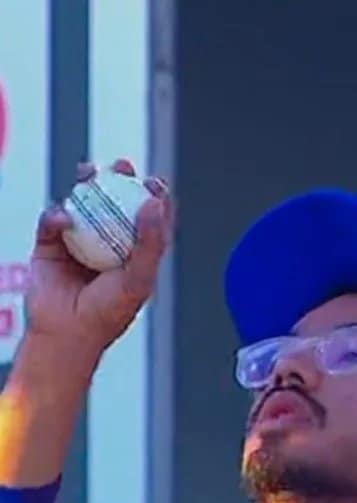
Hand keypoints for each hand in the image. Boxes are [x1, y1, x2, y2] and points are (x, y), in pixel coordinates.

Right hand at [24, 159, 171, 359]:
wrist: (66, 333)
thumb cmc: (108, 312)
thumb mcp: (139, 278)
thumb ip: (150, 241)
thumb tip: (155, 202)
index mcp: (136, 252)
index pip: (148, 218)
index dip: (152, 196)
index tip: (155, 182)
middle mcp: (109, 243)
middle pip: (115, 203)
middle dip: (118, 180)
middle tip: (121, 166)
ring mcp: (79, 242)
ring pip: (83, 204)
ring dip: (86, 185)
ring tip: (89, 173)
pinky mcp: (51, 245)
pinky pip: (53, 221)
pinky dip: (57, 215)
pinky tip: (64, 219)